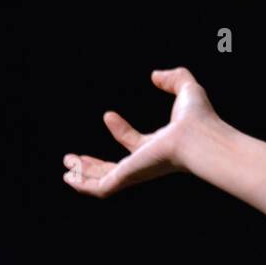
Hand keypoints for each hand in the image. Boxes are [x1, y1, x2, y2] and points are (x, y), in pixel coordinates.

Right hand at [63, 67, 217, 198]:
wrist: (199, 136)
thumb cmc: (198, 118)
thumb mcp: (187, 89)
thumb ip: (174, 79)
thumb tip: (155, 75)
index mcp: (160, 147)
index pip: (136, 144)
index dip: (120, 131)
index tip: (108, 114)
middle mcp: (147, 163)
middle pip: (117, 169)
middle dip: (95, 165)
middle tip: (75, 158)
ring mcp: (137, 172)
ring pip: (105, 181)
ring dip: (84, 175)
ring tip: (66, 167)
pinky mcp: (127, 177)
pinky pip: (100, 188)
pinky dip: (83, 184)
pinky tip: (69, 175)